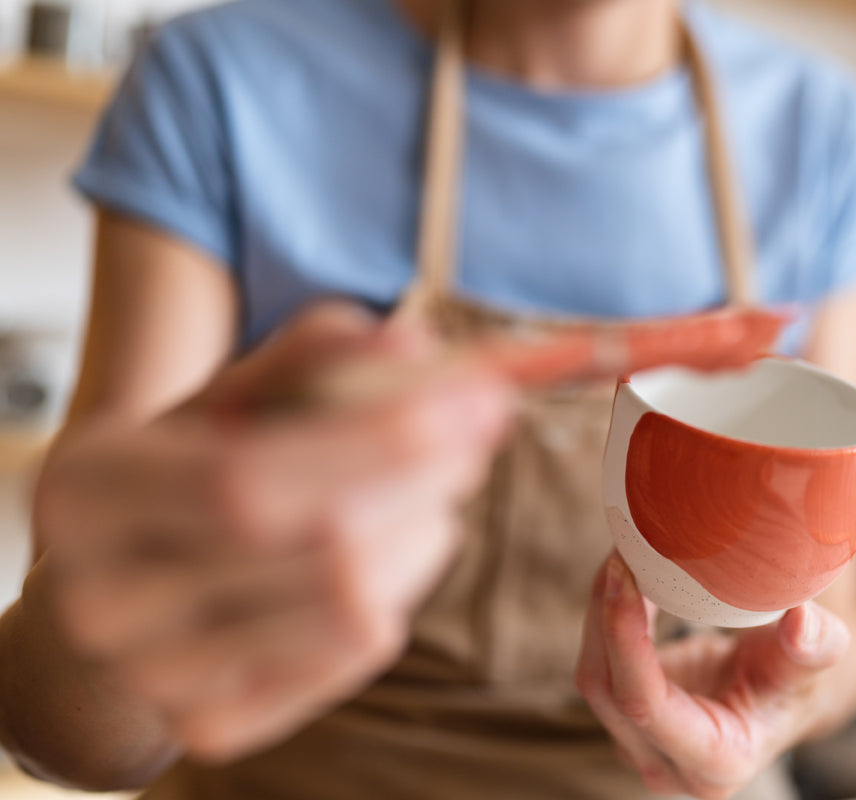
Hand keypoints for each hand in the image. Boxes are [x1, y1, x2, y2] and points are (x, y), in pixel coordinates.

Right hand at [36, 302, 513, 763]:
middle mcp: (103, 600)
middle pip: (316, 550)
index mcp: (89, 490)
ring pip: (353, 608)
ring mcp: (154, 679)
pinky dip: (401, 588)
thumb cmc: (189, 469)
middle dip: (426, 479)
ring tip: (433, 491)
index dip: (375, 440)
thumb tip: (413, 345)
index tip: (476, 398)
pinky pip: (354, 656)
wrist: (124, 584)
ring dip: (426, 531)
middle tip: (483, 430)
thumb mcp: (228, 397)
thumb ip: (311, 356)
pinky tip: (395, 548)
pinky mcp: (213, 728)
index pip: (247, 478)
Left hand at [576, 554, 852, 799]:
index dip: (625, 640)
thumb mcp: (813, 664)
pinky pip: (599, 666)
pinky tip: (625, 577)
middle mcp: (668, 766)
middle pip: (607, 690)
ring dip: (601, 612)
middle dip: (606, 616)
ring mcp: (640, 747)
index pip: (645, 704)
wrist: (779, 699)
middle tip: (622, 551)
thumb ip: (815, 647)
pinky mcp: (625, 721)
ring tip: (624, 555)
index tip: (626, 576)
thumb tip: (804, 623)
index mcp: (716, 760)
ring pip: (594, 677)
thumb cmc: (795, 683)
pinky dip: (606, 618)